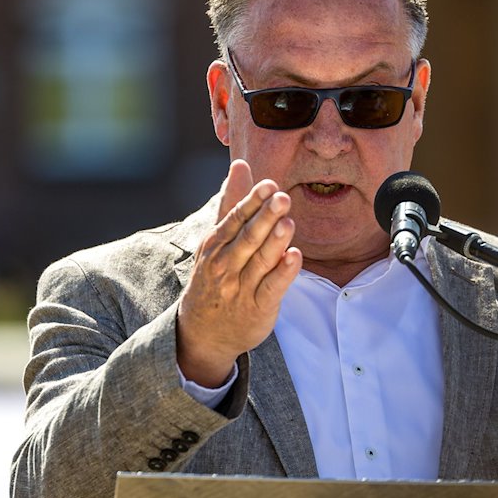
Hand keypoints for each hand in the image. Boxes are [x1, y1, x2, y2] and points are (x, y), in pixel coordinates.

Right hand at [176, 160, 302, 386]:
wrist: (203, 332)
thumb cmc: (214, 276)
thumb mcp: (216, 240)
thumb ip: (232, 202)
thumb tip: (240, 165)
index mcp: (216, 245)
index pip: (235, 219)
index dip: (252, 202)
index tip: (268, 185)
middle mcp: (226, 265)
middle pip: (248, 238)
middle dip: (265, 218)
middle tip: (282, 198)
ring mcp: (242, 287)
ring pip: (261, 261)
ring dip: (275, 242)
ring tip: (288, 223)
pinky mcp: (259, 307)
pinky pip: (272, 288)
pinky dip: (283, 273)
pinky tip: (294, 257)